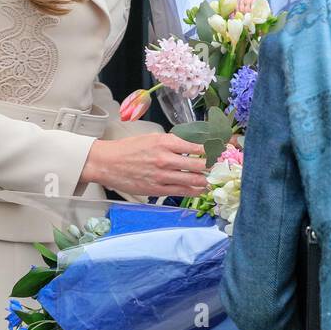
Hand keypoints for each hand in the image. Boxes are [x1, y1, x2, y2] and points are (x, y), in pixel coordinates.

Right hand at [80, 132, 209, 197]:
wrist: (106, 163)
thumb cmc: (129, 148)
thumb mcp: (153, 138)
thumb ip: (174, 142)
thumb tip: (196, 145)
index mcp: (166, 142)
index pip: (198, 146)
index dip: (214, 149)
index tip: (223, 150)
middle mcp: (166, 159)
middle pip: (199, 164)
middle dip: (213, 166)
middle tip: (221, 167)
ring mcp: (162, 176)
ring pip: (194, 180)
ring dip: (207, 180)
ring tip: (213, 178)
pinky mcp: (157, 189)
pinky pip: (182, 191)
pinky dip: (195, 190)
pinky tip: (202, 189)